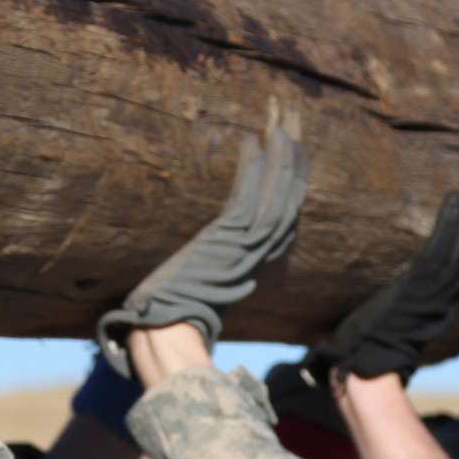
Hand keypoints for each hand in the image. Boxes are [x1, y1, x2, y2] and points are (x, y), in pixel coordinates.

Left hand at [95, 117, 308, 376]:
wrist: (163, 329)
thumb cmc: (172, 311)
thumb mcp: (200, 281)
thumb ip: (212, 264)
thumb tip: (205, 254)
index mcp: (252, 263)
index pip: (282, 221)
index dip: (291, 189)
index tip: (294, 161)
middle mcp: (256, 255)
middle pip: (288, 205)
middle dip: (294, 168)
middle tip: (295, 133)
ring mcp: (244, 248)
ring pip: (276, 198)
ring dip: (282, 161)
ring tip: (281, 129)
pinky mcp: (226, 241)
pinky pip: (247, 197)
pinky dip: (253, 168)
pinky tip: (253, 142)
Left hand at [316, 172, 458, 382]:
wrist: (364, 372)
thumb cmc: (371, 349)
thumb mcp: (398, 320)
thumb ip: (407, 304)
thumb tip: (400, 291)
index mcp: (443, 303)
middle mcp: (446, 297)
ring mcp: (434, 293)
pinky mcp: (417, 288)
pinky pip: (441, 250)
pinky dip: (450, 224)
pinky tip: (453, 199)